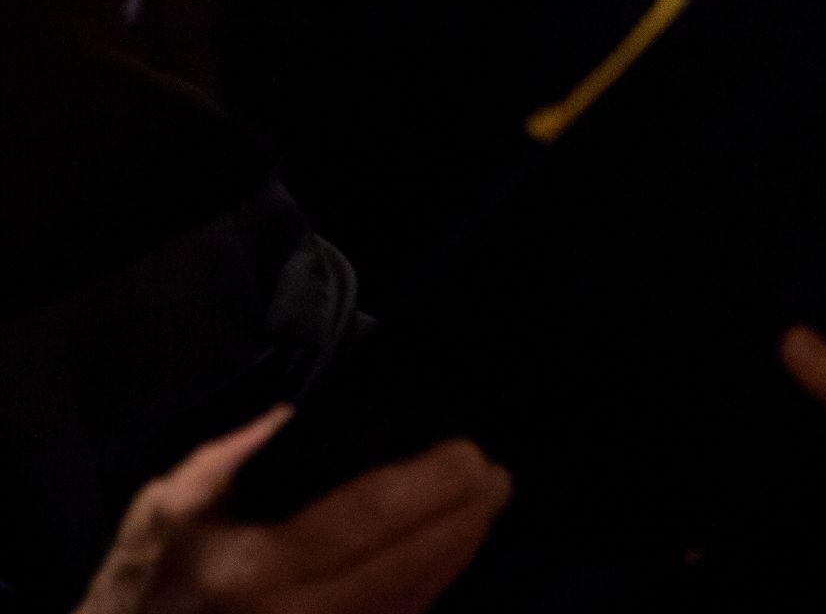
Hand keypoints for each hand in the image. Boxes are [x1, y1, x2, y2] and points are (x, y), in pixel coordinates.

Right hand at [75, 408, 508, 613]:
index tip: (469, 455)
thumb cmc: (140, 585)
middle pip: (409, 565)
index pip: (371, 515)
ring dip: (456, 557)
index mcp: (253, 565)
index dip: (435, 485)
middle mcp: (290, 613)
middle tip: (495, 481)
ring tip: (481, 514)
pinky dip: (423, 594)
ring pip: (408, 605)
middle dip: (465, 519)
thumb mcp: (171, 505)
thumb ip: (242, 456)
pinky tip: (443, 562)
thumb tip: (308, 420)